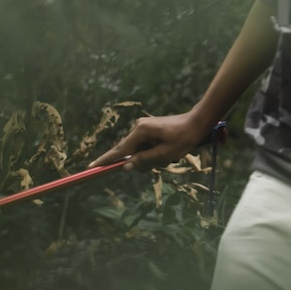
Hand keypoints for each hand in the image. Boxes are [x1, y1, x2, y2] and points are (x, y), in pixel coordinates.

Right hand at [90, 112, 210, 171]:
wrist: (198, 122)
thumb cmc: (184, 138)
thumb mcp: (165, 154)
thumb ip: (144, 160)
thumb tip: (125, 167)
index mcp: (140, 131)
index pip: (119, 150)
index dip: (106, 161)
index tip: (92, 168)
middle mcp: (138, 127)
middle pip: (129, 152)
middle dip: (141, 162)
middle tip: (161, 160)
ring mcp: (143, 127)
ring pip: (139, 151)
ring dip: (151, 158)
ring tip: (170, 155)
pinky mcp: (149, 129)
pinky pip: (145, 146)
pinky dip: (153, 152)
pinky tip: (168, 151)